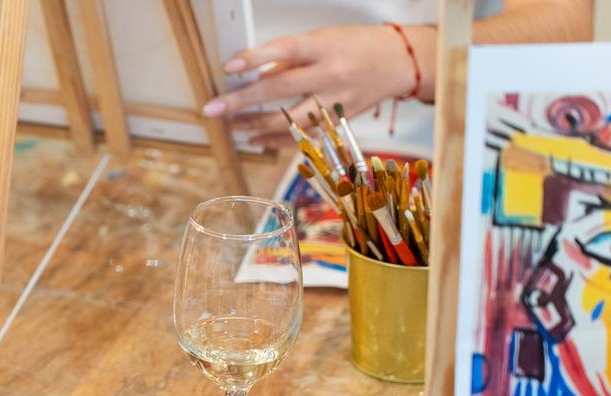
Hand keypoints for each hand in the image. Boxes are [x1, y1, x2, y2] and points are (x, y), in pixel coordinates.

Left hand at [202, 25, 431, 148]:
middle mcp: (330, 74)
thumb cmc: (355, 46)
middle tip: (213, 108)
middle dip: (242, 101)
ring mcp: (334, 101)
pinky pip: (302, 136)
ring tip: (232, 125)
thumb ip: (290, 59)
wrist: (397, 63)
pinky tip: (256, 139)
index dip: (255, 58)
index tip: (229, 68)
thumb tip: (257, 76)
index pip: (285, 50)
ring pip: (289, 120)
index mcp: (324, 48)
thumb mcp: (323, 40)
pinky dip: (276, 140)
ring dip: (255, 125)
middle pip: (279, 90)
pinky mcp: (337, 121)